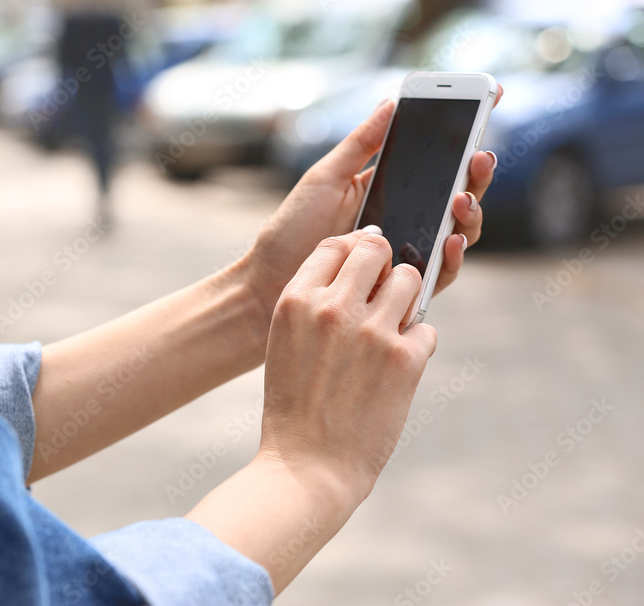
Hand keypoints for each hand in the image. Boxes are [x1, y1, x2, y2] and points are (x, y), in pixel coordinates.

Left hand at [242, 86, 503, 325]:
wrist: (270, 281)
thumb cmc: (292, 228)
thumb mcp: (326, 177)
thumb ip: (361, 144)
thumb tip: (391, 102)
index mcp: (388, 187)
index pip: (436, 158)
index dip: (465, 132)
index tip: (492, 96)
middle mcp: (405, 218)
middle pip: (457, 193)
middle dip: (476, 173)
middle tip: (480, 156)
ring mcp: (408, 251)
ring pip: (459, 231)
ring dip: (471, 213)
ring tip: (461, 199)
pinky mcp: (403, 286)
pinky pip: (441, 272)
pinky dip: (454, 256)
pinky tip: (452, 240)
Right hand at [259, 229, 437, 500]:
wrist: (308, 466)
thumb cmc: (294, 405)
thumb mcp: (285, 341)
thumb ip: (313, 302)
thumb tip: (356, 264)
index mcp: (295, 301)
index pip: (334, 245)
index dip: (353, 251)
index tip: (362, 267)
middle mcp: (332, 308)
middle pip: (376, 248)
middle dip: (385, 265)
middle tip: (383, 290)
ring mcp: (371, 331)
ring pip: (410, 280)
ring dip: (406, 300)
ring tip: (391, 329)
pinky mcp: (404, 359)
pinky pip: (426, 328)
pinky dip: (417, 344)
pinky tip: (397, 367)